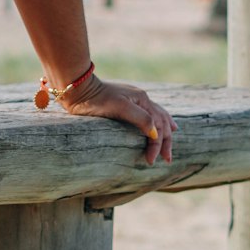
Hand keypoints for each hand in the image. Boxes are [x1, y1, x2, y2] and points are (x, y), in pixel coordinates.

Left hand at [57, 74, 177, 165]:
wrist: (78, 89)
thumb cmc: (96, 100)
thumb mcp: (120, 108)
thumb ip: (141, 119)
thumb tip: (156, 134)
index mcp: (143, 100)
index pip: (158, 126)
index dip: (157, 144)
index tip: (150, 160)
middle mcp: (142, 99)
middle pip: (161, 121)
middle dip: (166, 141)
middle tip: (166, 159)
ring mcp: (134, 100)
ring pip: (157, 116)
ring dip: (164, 131)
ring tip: (170, 141)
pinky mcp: (126, 104)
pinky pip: (148, 114)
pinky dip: (156, 121)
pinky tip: (157, 125)